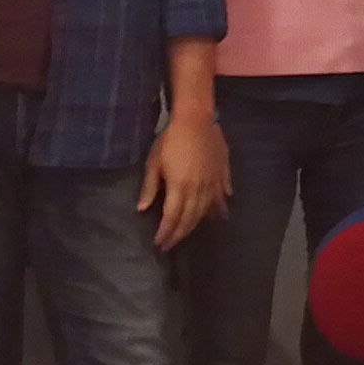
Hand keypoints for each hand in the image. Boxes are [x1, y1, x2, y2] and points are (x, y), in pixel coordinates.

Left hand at [137, 114, 228, 251]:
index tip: (159, 243)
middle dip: (178, 234)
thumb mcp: (154, 162)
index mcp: (180, 187)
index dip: (165, 232)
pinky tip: (218, 217)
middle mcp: (198, 190)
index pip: (172, 217)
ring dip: (195, 225)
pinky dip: (218, 210)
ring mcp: (212, 184)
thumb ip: (150, 187)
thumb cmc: (170, 139)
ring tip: (186, 233)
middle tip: (169, 244)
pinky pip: (220, 198)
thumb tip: (142, 208)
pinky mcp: (222, 176)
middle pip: (189, 219)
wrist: (196, 120)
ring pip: (205, 212)